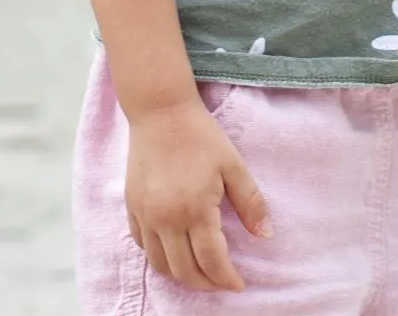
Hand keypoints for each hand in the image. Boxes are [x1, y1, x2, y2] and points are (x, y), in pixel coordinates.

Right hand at [124, 97, 272, 291]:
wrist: (161, 111)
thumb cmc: (201, 135)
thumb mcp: (233, 165)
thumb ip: (251, 203)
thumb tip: (265, 235)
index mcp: (195, 209)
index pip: (212, 261)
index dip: (226, 279)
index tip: (239, 285)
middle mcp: (166, 219)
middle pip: (184, 271)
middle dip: (206, 284)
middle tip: (221, 282)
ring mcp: (145, 215)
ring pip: (160, 264)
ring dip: (181, 275)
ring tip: (200, 272)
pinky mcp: (132, 207)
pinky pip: (143, 245)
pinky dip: (159, 256)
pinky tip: (175, 250)